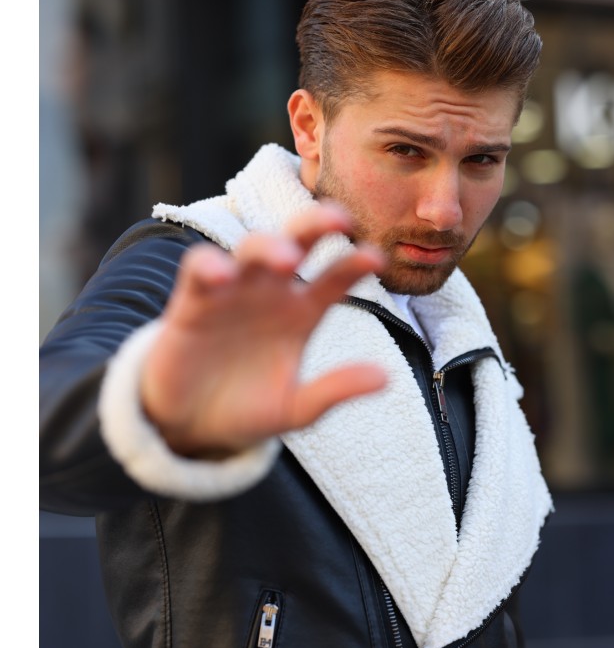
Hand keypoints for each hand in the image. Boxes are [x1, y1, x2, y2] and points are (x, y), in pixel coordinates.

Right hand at [140, 203, 387, 459]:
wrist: (192, 429)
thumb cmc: (248, 411)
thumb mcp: (297, 408)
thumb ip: (335, 389)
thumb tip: (386, 377)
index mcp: (302, 313)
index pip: (335, 278)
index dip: (355, 265)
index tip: (376, 259)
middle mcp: (270, 293)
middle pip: (297, 242)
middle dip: (317, 224)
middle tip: (340, 219)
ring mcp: (232, 293)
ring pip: (252, 248)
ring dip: (269, 247)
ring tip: (288, 260)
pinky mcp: (192, 303)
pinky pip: (199, 269)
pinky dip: (209, 265)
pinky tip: (223, 275)